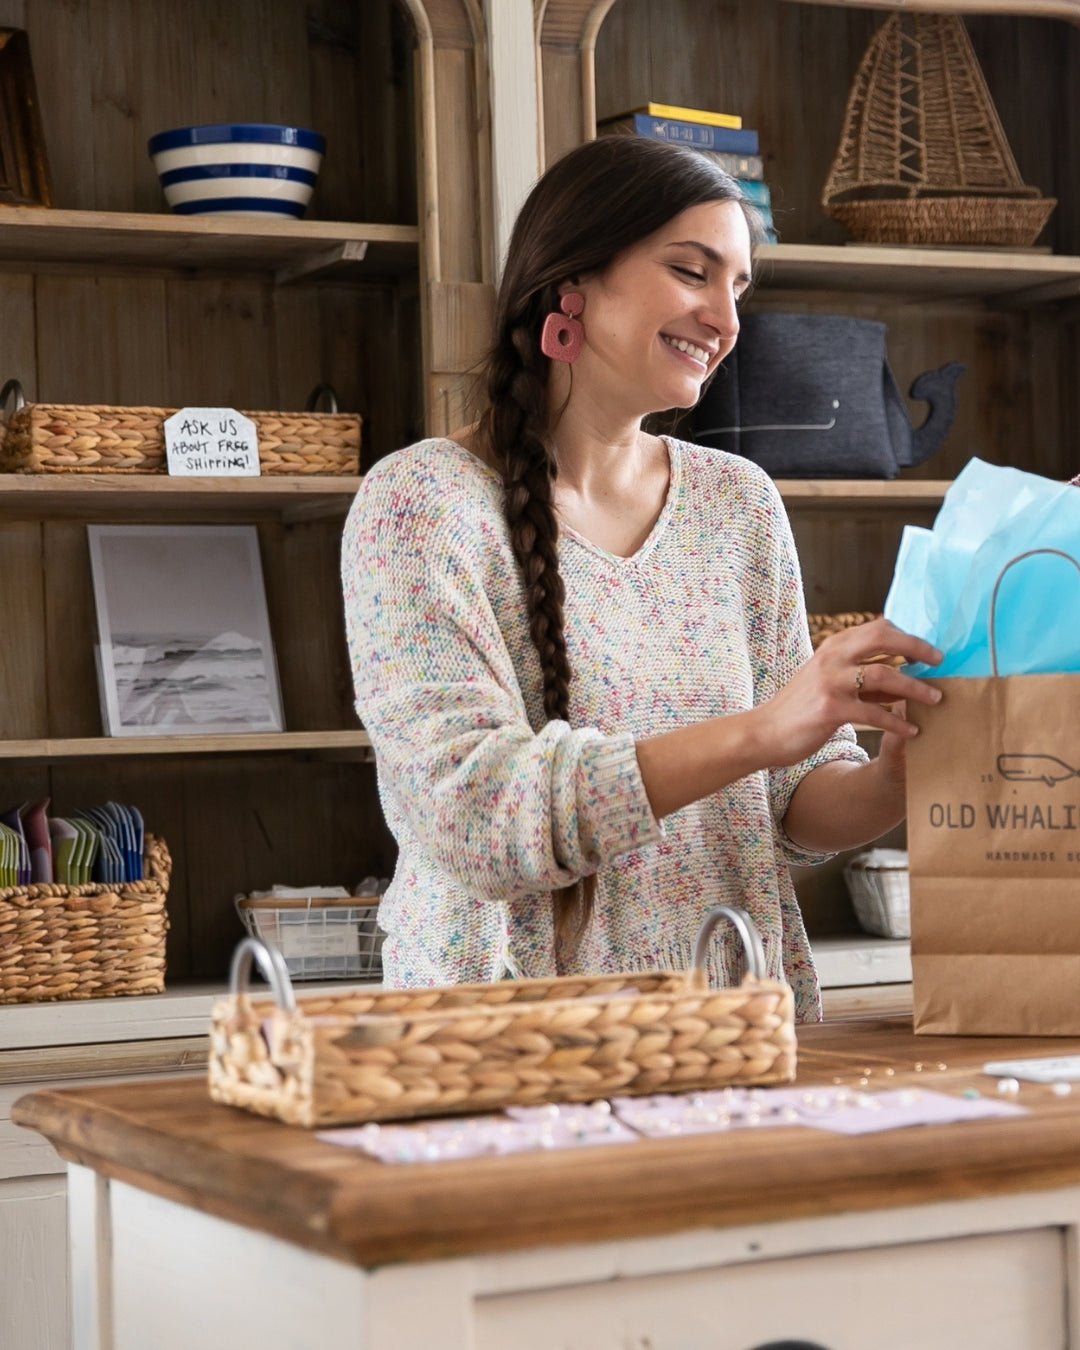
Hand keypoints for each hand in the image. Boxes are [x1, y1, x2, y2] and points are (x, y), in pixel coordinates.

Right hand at [754, 618, 941, 766]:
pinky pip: (874, 712)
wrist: (765, 731)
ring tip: (936, 699)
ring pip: (884, 675)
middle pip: (882, 637)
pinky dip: (897, 722)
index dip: (908, 636)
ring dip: (915, 687)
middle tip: (939, 661)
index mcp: (833, 647)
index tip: (928, 651)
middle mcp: (831, 657)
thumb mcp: (829, 681)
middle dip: (916, 647)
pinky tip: (911, 731)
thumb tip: (903, 674)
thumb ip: (861, 674)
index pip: (877, 628)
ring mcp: (830, 682)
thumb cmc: (801, 708)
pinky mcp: (830, 709)